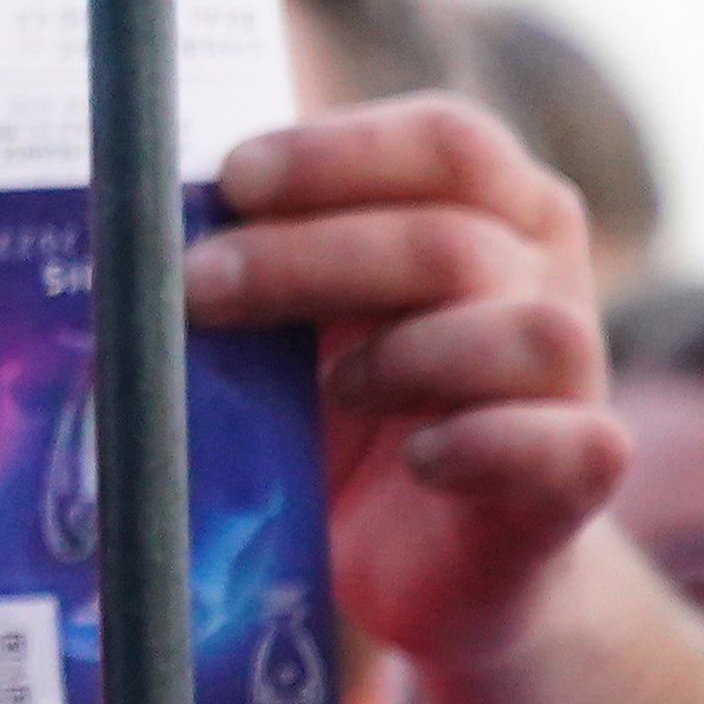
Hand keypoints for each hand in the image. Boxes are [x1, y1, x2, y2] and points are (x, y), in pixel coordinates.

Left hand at [188, 99, 624, 669]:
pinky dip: (486, 444)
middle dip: (312, 255)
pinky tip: (419, 458)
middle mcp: (543, 282)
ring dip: (412, 354)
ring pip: (533, 331)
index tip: (230, 179)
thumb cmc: (342, 418)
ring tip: (333, 389)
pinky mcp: (574, 479)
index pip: (450, 142)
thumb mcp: (291, 330)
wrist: (420, 561)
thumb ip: (252, 271)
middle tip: (200, 285)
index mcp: (489, 214)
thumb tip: (130, 227)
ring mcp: (571, 382)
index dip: (340, 152)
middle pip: (454, 237)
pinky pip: (571, 445)